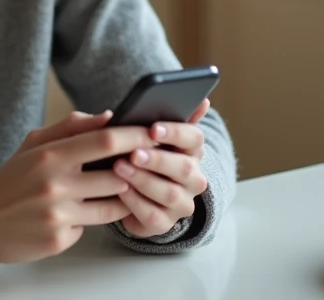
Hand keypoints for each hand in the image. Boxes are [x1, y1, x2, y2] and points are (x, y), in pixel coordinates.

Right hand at [0, 110, 157, 264]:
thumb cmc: (13, 178)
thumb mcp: (34, 143)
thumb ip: (71, 127)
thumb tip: (108, 116)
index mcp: (51, 155)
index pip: (105, 141)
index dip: (135, 136)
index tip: (153, 133)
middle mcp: (56, 184)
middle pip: (117, 176)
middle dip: (134, 172)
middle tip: (143, 166)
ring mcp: (59, 214)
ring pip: (112, 205)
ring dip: (121, 197)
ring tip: (118, 189)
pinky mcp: (60, 239)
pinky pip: (92, 226)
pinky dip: (91, 218)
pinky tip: (79, 213)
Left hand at [113, 98, 210, 238]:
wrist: (133, 193)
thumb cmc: (141, 154)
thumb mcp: (150, 134)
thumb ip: (171, 114)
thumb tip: (204, 100)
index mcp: (192, 151)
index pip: (194, 138)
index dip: (175, 133)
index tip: (152, 128)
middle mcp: (194, 178)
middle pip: (184, 168)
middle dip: (157, 159)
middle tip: (134, 153)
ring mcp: (182, 203)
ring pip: (169, 194)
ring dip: (143, 180)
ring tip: (119, 168)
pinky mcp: (165, 223)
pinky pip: (154, 216)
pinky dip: (136, 203)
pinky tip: (120, 191)